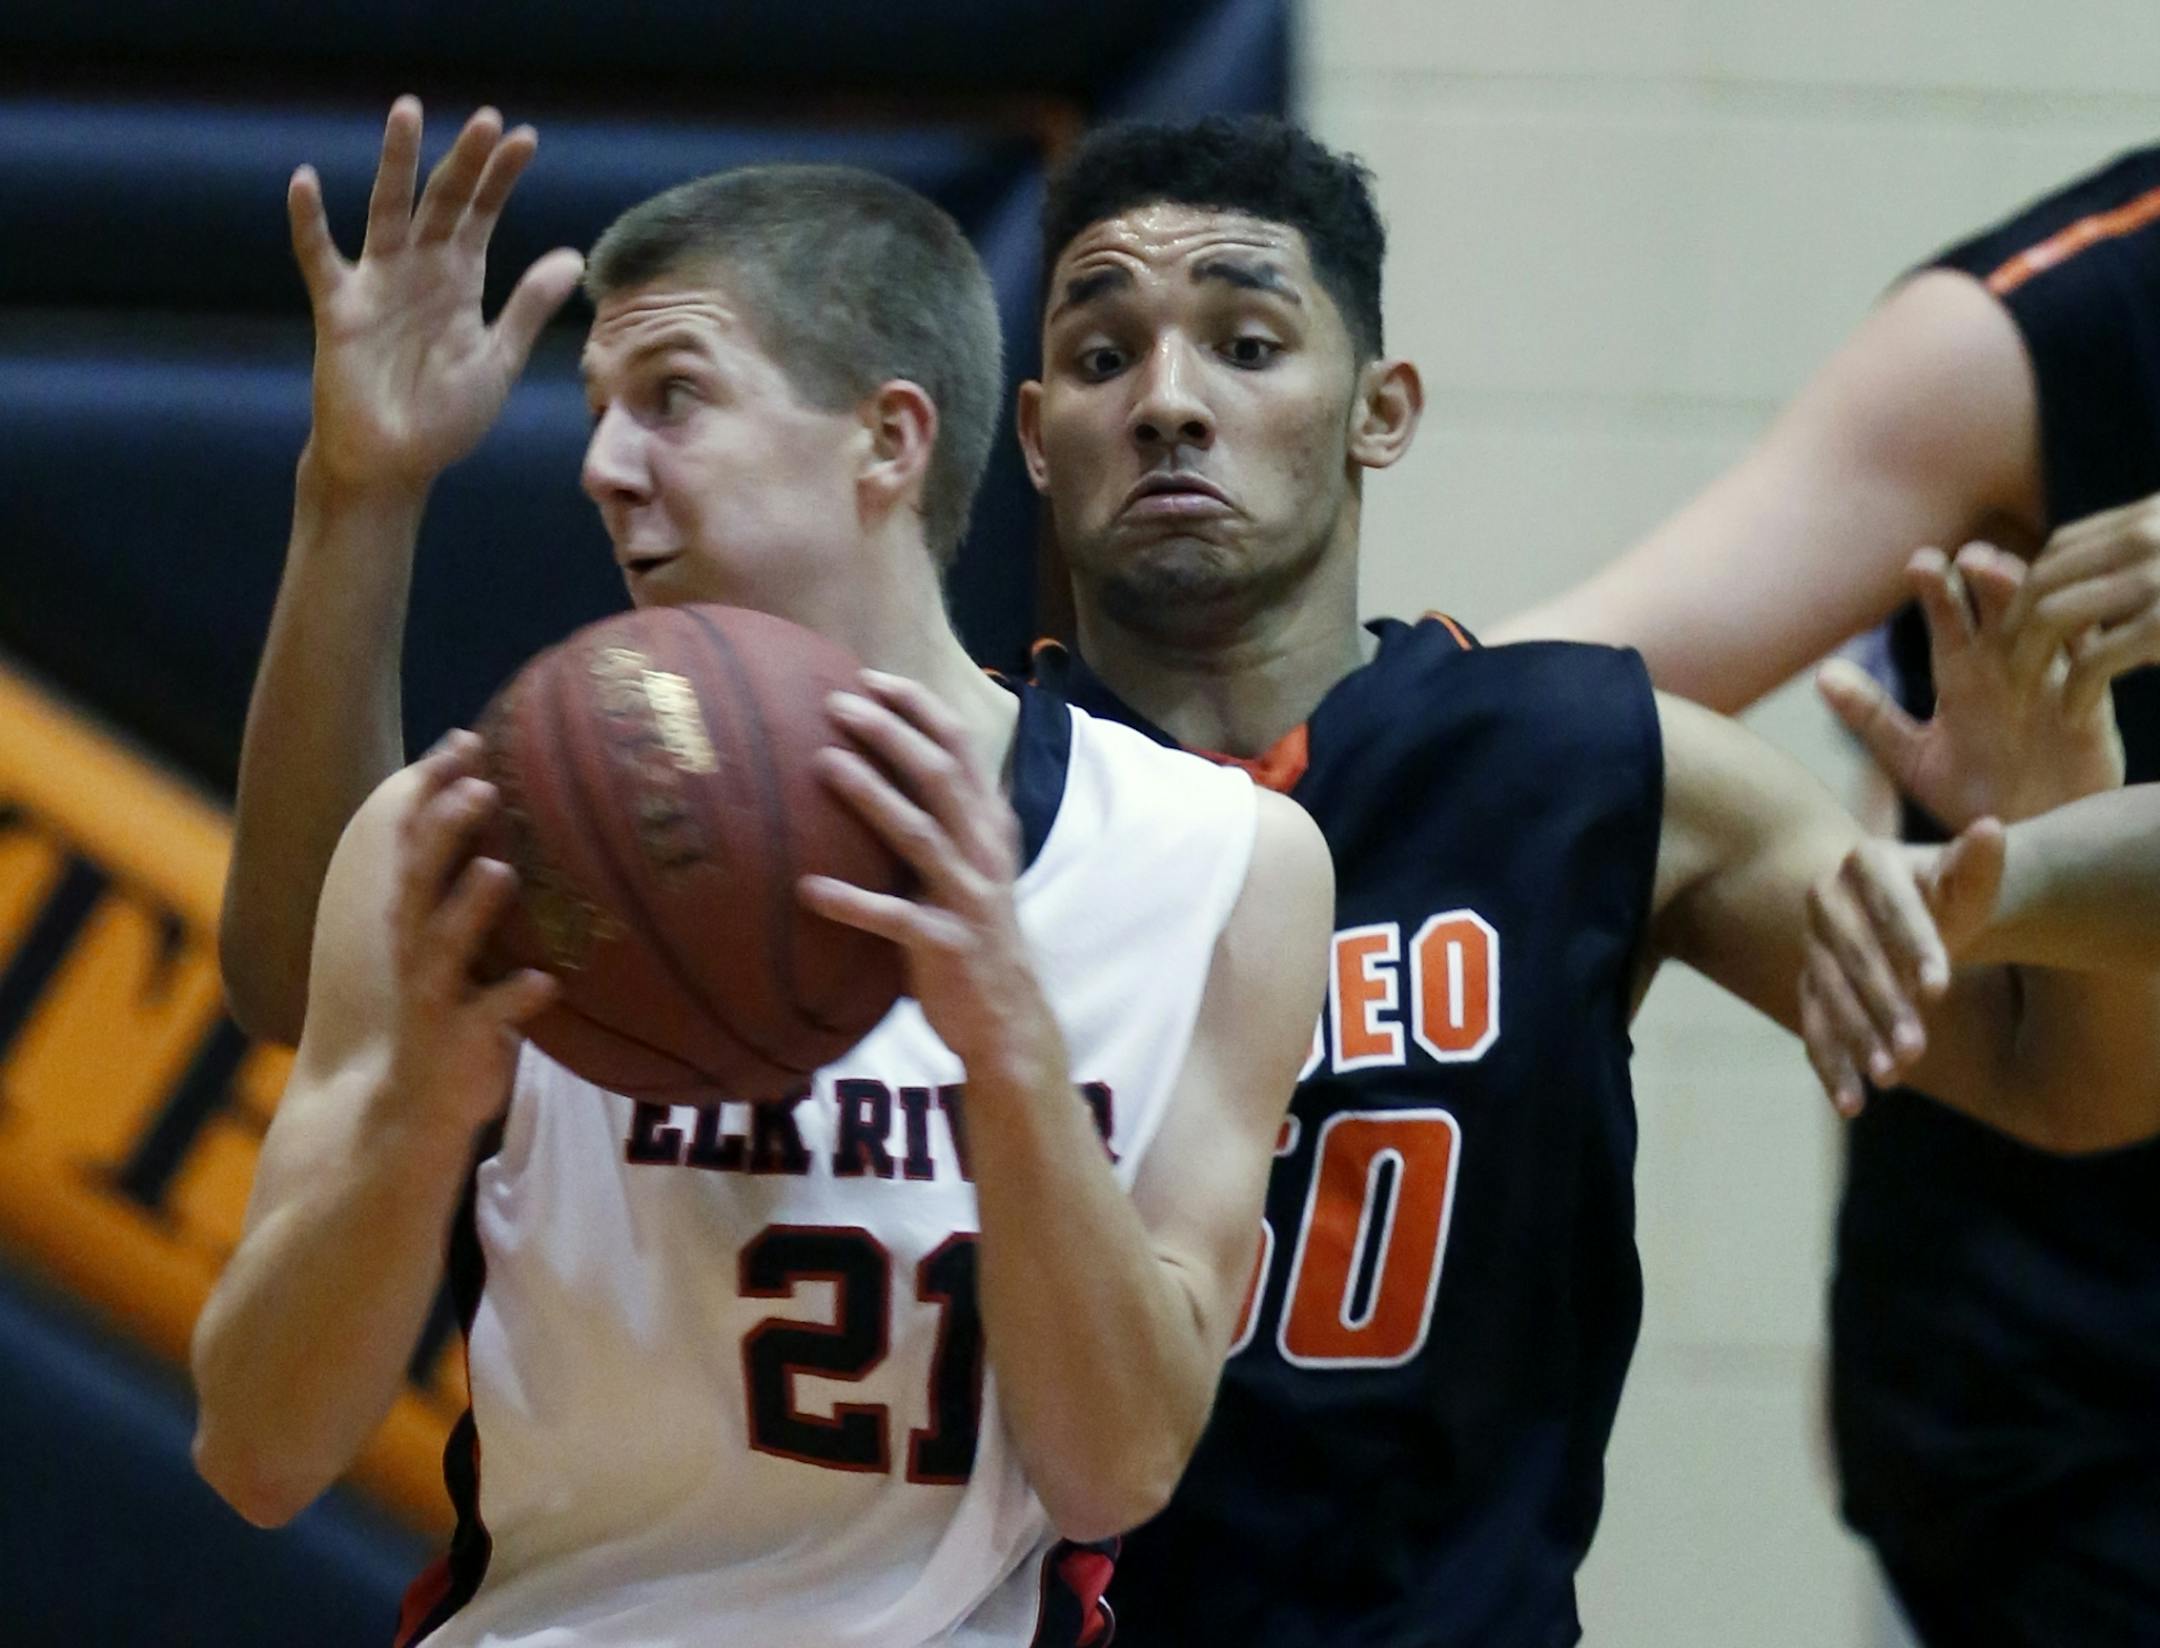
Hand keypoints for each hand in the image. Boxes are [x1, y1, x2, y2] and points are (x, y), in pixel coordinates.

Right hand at [290, 97, 583, 495]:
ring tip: (408, 112)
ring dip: (398, 164)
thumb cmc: (444, 418)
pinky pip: (320, 259)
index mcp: (460, 282)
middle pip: (443, 203)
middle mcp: (419, 271)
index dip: (501, 179)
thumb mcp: (497, 360)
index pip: (483, 216)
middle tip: (486, 118)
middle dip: (464, 162)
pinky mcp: (341, 310)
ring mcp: (378, 285)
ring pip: (387, 211)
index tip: (525, 138)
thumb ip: (528, 307)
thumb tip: (573, 257)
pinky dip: (310, 223)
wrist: (394, 465)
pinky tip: (306, 181)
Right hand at [384, 731, 556, 1130]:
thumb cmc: (445, 1012)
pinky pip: (486, 1017)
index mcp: (414, 916)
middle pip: (422, 878)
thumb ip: (476, 894)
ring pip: (445, 943)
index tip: (466, 739)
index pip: (415, 840)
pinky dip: (513, 998)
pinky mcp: (453, 1043)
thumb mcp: (455, 947)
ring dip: (471, 907)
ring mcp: (431, 995)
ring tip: (501, 871)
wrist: (398, 1113)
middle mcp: (414, 948)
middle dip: (445, 831)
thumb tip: (523, 828)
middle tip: (482, 786)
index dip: (434, 790)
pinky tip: (544, 982)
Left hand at [799, 672, 1062, 1080]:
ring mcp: (969, 898)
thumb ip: (943, 822)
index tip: (870, 677)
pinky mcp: (948, 945)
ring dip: (871, 795)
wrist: (1008, 1021)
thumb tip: (881, 769)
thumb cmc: (973, 936)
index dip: (919, 707)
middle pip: (941, 776)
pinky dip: (851, 902)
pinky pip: (894, 918)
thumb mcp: (971, 868)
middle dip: (891, 733)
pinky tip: (807, 889)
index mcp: (991, 827)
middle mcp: (985, 853)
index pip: (962, 747)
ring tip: (824, 762)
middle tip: (837, 703)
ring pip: (920, 833)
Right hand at [1800, 819, 2005, 1116]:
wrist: (1922, 915)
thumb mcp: (1968, 884)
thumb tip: (1990, 828)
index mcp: (1866, 861)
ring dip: (1857, 1038)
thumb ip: (1978, 864)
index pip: (1890, 906)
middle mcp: (1826, 897)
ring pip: (1829, 994)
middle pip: (1854, 956)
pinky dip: (1831, 1065)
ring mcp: (1811, 942)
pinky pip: (1813, 1025)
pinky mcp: (1808, 983)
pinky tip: (1851, 1103)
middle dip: (1885, 1004)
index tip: (1941, 989)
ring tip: (1891, 1077)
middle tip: (1917, 1049)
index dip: (1914, 946)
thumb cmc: (1953, 897)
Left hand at [1818, 541, 2120, 827]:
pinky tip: (2063, 626)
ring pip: (2048, 627)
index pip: (1950, 620)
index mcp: (1963, 676)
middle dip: (1988, 579)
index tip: (1919, 562)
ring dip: (2030, 601)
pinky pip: (2091, 669)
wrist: (2018, 844)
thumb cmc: (1967, 798)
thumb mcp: (1911, 759)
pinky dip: (2081, 646)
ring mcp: (2050, 686)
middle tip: (1970, 556)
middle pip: (2001, 610)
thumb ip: (1870, 717)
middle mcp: (2007, 670)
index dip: (1938, 589)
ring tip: (2006, 575)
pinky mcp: (2089, 712)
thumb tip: (1821, 673)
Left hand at [2006, 492, 2159, 722]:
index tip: (2017, 633)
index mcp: (2153, 516)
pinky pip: (2093, 661)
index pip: (2060, 549)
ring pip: (2052, 617)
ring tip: (2028, 698)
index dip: (2027, 592)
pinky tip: (2071, 714)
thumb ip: (2150, 551)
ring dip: (2026, 663)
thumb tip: (2102, 579)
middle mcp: (2149, 536)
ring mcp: (2158, 576)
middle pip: (2043, 580)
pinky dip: (2072, 692)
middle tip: (2006, 675)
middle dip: (2012, 631)